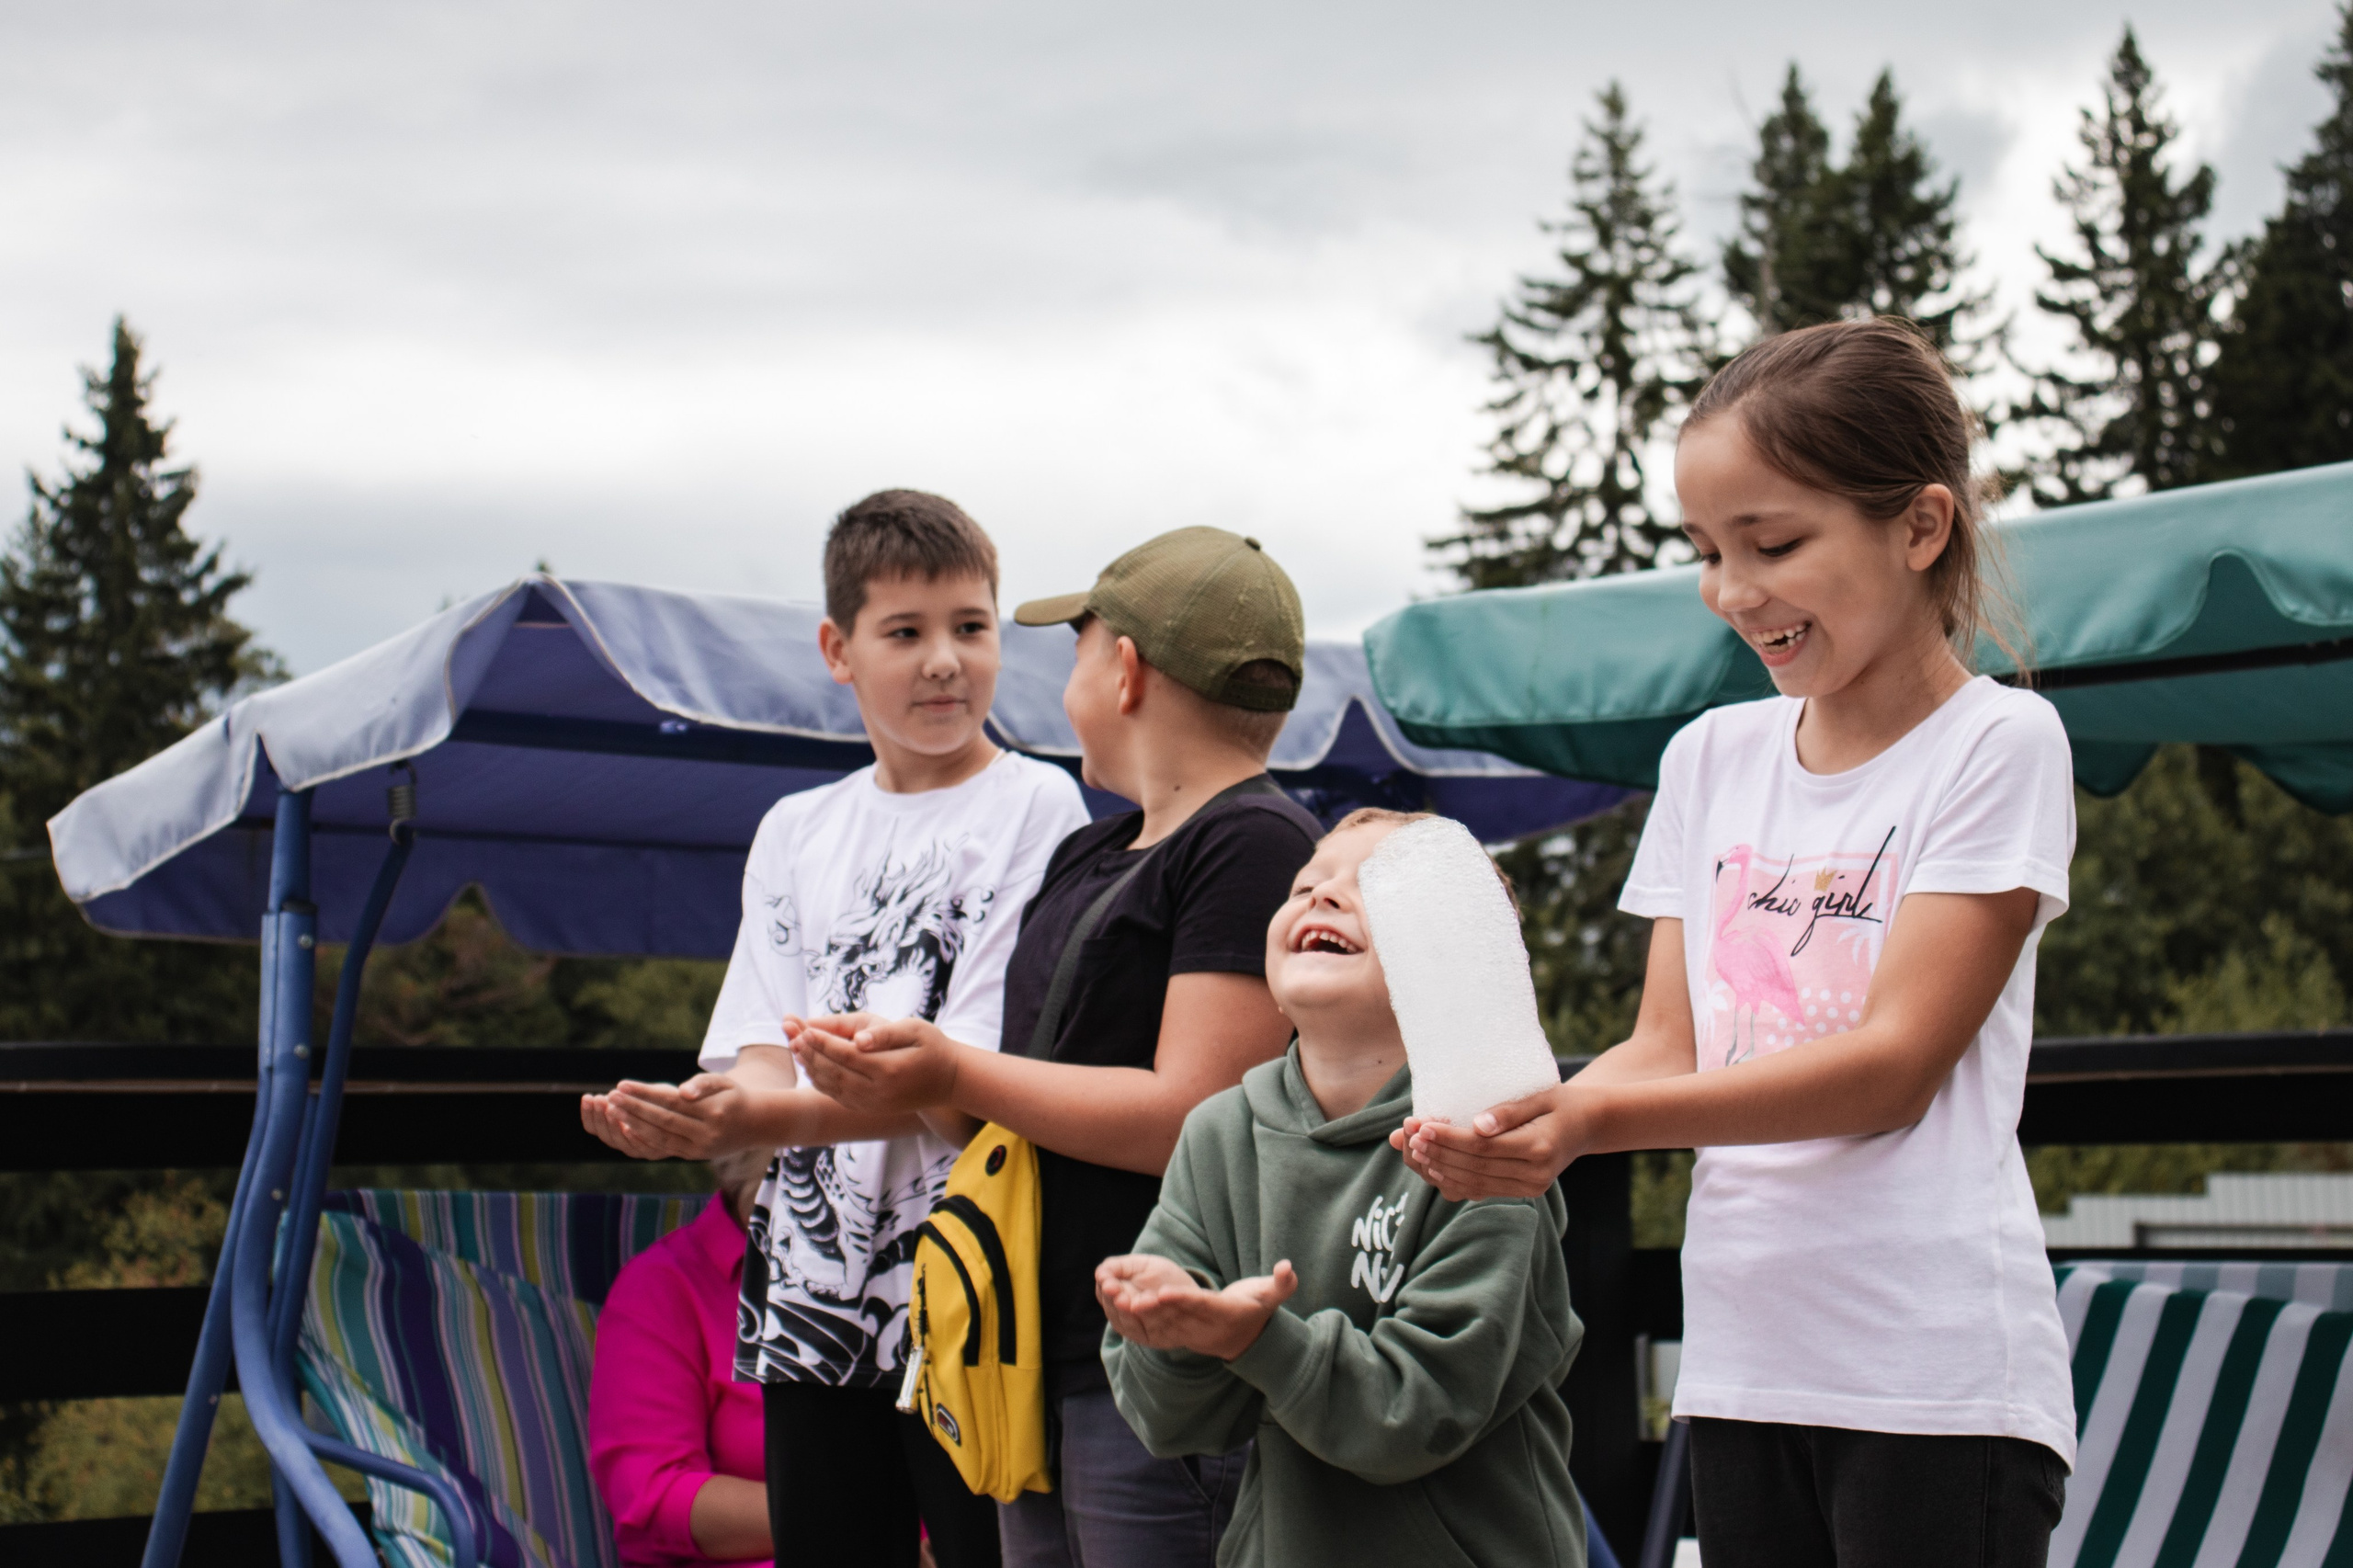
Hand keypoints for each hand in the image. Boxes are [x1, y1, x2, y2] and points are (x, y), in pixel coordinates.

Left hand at [586, 1074, 747, 1160]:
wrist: (754, 1124)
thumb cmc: (734, 1097)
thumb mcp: (725, 1082)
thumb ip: (703, 1083)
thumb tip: (682, 1092)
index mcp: (713, 1112)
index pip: (671, 1102)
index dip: (644, 1094)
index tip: (622, 1084)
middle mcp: (706, 1134)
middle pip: (662, 1120)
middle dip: (633, 1108)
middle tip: (611, 1097)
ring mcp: (699, 1149)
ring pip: (660, 1137)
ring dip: (633, 1124)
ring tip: (612, 1110)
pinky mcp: (692, 1155)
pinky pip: (663, 1147)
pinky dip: (643, 1138)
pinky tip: (625, 1127)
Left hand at [790, 1015, 959, 1115]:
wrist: (950, 1081)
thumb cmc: (933, 1047)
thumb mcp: (916, 1030)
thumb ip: (885, 1033)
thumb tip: (857, 1039)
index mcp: (888, 1070)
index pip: (845, 1055)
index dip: (822, 1042)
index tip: (804, 1028)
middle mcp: (878, 1092)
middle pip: (833, 1073)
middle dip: (810, 1054)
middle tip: (791, 1036)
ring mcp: (873, 1104)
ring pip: (832, 1087)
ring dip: (811, 1068)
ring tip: (795, 1049)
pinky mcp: (870, 1109)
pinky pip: (838, 1096)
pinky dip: (821, 1082)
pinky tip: (811, 1067)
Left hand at [1095, 1253, 1297, 1360]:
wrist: (1245, 1338)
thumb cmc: (1257, 1309)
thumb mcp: (1272, 1296)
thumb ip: (1282, 1283)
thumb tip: (1289, 1267)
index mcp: (1224, 1314)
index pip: (1201, 1307)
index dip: (1182, 1301)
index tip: (1163, 1293)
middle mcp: (1203, 1326)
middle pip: (1173, 1316)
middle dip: (1150, 1308)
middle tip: (1127, 1299)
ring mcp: (1189, 1331)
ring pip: (1159, 1321)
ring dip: (1136, 1314)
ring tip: (1115, 1299)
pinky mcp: (1177, 1332)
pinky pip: (1153, 1325)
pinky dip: (1135, 1317)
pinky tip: (1116, 1305)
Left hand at [1388, 1084, 1595, 1199]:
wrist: (1587, 1124)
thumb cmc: (1560, 1102)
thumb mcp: (1539, 1096)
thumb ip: (1508, 1111)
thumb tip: (1476, 1126)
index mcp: (1539, 1148)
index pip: (1483, 1148)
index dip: (1449, 1139)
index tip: (1421, 1126)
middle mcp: (1535, 1175)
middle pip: (1474, 1168)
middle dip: (1437, 1153)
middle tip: (1408, 1135)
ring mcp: (1529, 1187)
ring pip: (1474, 1183)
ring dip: (1439, 1168)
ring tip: (1412, 1150)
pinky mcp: (1523, 1192)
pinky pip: (1482, 1190)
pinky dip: (1454, 1180)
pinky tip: (1432, 1167)